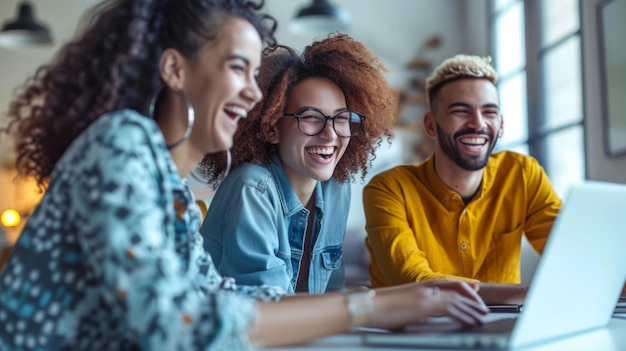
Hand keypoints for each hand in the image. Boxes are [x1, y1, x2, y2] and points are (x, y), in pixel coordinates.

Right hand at [367, 280, 487, 329]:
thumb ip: (412, 308)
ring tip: (482, 317)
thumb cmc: (378, 308)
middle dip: (472, 298)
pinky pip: (451, 308)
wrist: (367, 305)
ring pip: (457, 299)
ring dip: (472, 309)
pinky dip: (464, 314)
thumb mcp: (400, 305)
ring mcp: (425, 295)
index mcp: (419, 286)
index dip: (463, 286)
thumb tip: (418, 316)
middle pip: (456, 288)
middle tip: (482, 308)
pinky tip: (470, 321)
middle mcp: (424, 287)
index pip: (446, 283)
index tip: (474, 289)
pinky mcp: (425, 304)